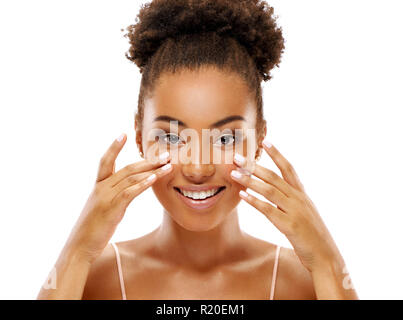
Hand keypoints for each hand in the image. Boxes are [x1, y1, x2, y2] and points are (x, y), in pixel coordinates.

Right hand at [65, 133, 171, 262]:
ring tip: (168, 165)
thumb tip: (128, 192)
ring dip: (152, 170)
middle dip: (148, 160)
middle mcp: (101, 188)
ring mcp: (106, 197)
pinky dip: (142, 185)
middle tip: (166, 154)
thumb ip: (113, 197)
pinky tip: (154, 179)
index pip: (105, 161)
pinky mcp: (111, 208)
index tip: (123, 134)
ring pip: (131, 178)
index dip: (114, 147)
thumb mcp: (102, 209)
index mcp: (98, 186)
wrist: (79, 246)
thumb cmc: (92, 229)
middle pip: (127, 168)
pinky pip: (129, 192)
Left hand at [230, 141, 342, 272]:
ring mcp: (295, 211)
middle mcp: (299, 199)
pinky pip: (269, 210)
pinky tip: (242, 195)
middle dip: (255, 166)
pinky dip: (254, 201)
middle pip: (274, 177)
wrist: (326, 257)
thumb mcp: (305, 213)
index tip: (265, 142)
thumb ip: (292, 202)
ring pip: (270, 190)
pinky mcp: (290, 226)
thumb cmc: (313, 236)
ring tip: (234, 173)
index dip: (277, 154)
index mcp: (302, 195)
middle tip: (238, 157)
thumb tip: (277, 192)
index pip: (289, 169)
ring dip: (250, 180)